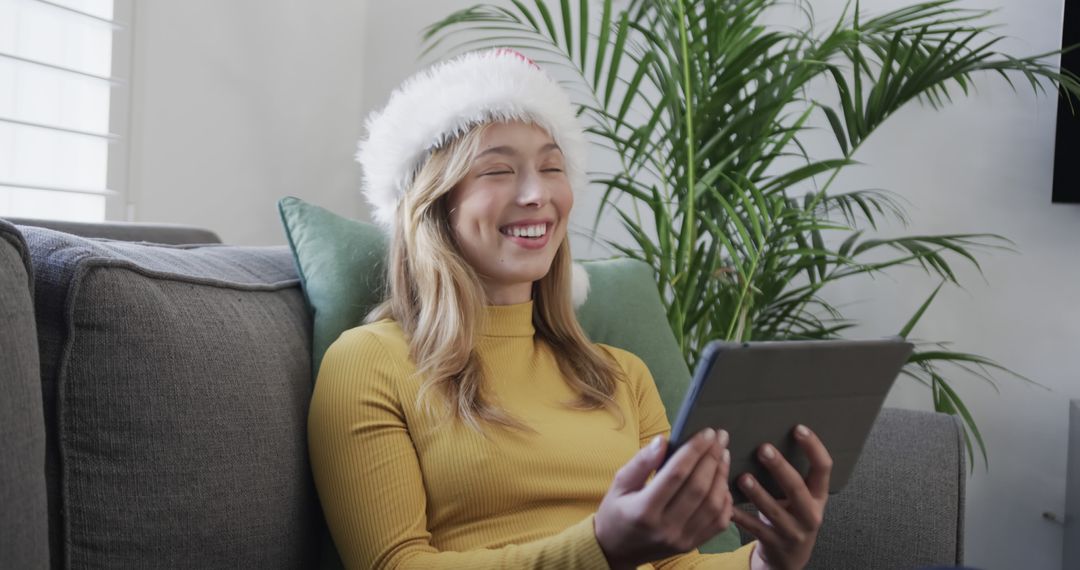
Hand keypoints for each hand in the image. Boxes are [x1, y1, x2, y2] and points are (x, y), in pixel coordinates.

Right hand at [594, 428, 733, 569]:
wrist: (616, 551)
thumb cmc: (616, 512)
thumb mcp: (619, 483)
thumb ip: (641, 462)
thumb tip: (663, 440)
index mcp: (643, 510)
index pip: (676, 474)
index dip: (694, 450)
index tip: (706, 432)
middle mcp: (665, 528)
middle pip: (698, 488)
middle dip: (712, 458)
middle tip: (720, 437)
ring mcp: (681, 539)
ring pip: (713, 505)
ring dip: (722, 476)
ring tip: (723, 455)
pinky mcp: (691, 545)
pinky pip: (718, 522)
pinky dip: (725, 500)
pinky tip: (723, 482)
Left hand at [731, 425, 831, 569]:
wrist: (790, 557)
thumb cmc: (792, 514)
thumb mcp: (800, 497)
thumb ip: (791, 475)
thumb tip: (768, 434)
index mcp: (819, 496)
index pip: (823, 468)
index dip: (813, 448)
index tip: (798, 428)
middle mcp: (810, 514)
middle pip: (797, 489)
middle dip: (780, 468)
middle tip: (763, 449)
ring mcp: (793, 531)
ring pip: (774, 511)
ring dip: (757, 493)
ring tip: (743, 477)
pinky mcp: (774, 543)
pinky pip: (755, 528)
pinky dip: (740, 516)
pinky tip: (728, 504)